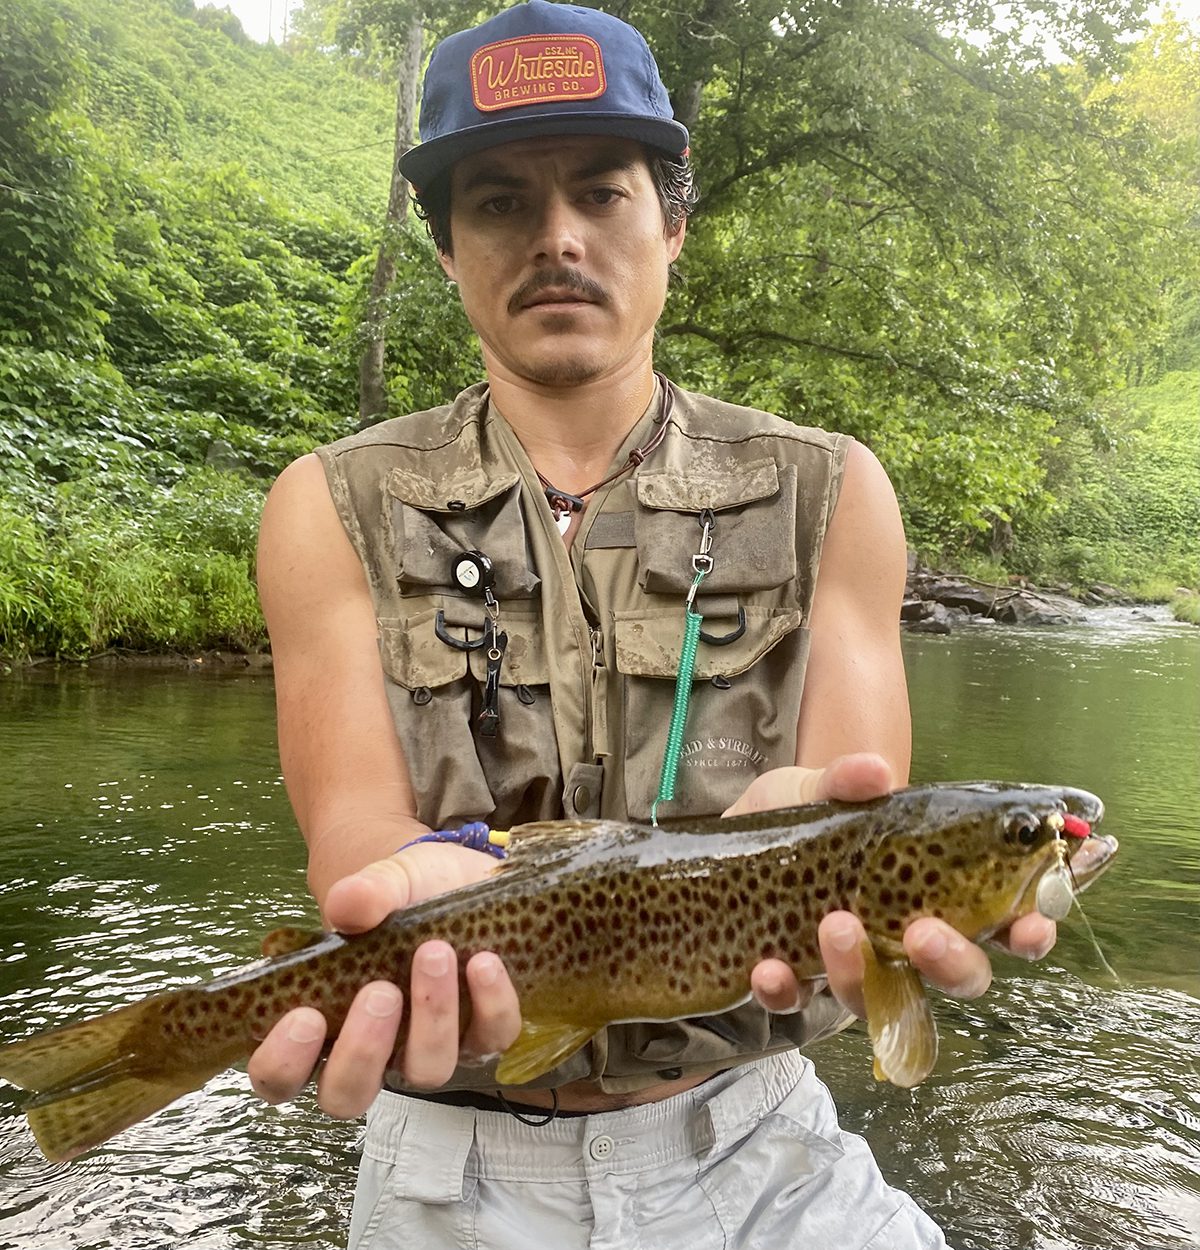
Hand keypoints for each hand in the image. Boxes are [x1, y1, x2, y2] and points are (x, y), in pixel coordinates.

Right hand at [246, 844, 521, 1116]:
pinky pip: (491, 1038)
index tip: (305, 1016)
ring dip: (431, 1018)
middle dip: (361, 1052)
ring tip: (434, 953)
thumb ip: (364, 894)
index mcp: (324, 1023)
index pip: (281, 1076)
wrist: (466, 875)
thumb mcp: (385, 881)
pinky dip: (490, 1003)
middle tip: (379, 993)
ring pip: (426, 1071)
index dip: (284, 1064)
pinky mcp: (485, 1030)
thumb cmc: (407, 891)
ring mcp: (430, 1047)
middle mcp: (373, 1050)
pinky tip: (483, 962)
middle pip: (348, 1095)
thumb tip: (345, 904)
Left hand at [733, 754, 1057, 1016]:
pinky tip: (768, 968)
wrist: (713, 853)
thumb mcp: (812, 789)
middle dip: (953, 963)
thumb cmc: (789, 824)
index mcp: (931, 890)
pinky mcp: (794, 984)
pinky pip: (798, 1006)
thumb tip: (877, 771)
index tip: (1032, 928)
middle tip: (925, 934)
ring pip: (879, 1001)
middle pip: (959, 975)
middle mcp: (902, 939)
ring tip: (835, 924)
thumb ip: (844, 780)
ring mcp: (851, 968)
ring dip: (861, 971)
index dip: (1029, 928)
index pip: (1002, 919)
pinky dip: (785, 990)